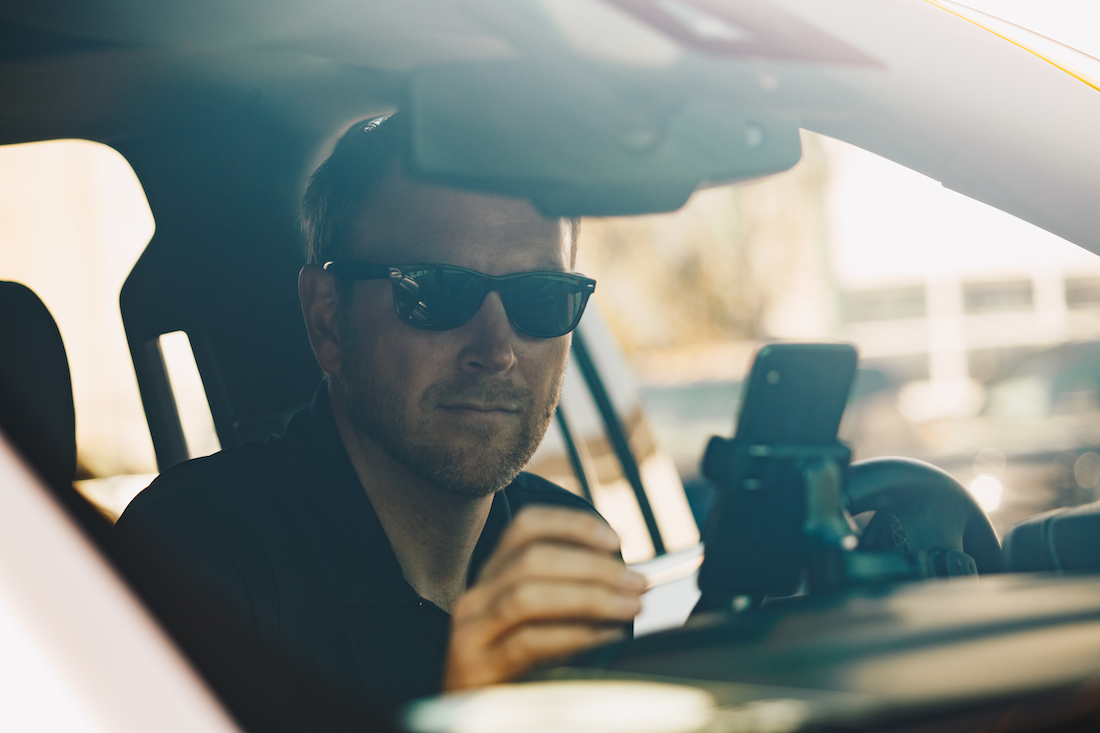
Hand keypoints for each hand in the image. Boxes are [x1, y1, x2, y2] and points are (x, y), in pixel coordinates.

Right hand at [443, 506, 645, 690]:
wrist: (474, 724)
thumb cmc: (515, 675)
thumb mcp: (536, 626)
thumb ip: (566, 599)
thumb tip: (626, 581)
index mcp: (491, 579)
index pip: (525, 528)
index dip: (572, 526)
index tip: (615, 540)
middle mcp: (475, 598)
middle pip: (531, 559)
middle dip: (593, 566)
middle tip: (638, 582)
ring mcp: (471, 633)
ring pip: (527, 595)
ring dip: (588, 596)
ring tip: (629, 606)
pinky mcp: (476, 669)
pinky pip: (528, 642)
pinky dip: (573, 634)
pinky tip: (606, 635)